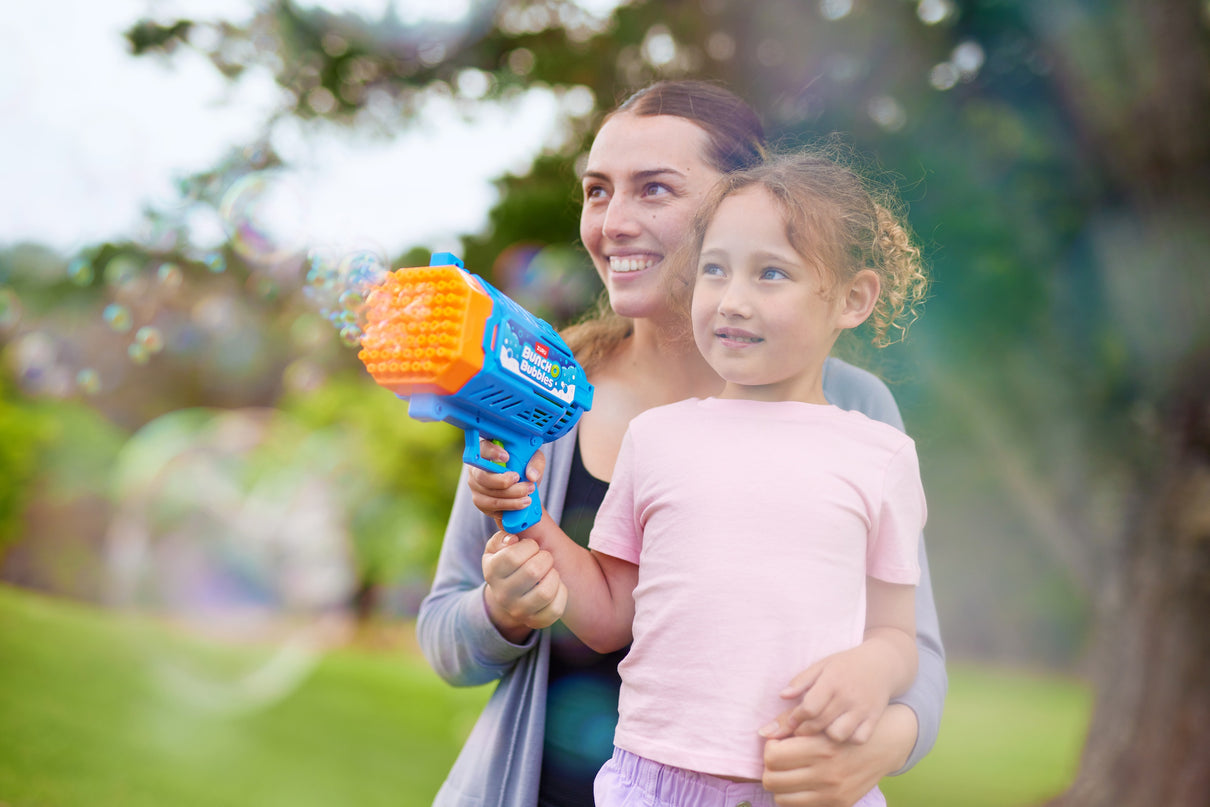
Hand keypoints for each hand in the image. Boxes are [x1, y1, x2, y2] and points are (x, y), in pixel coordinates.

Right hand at [467, 439, 545, 527]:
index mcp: (486, 452)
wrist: (523, 488)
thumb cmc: (524, 468)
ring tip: (528, 494)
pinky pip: (493, 506)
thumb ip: (535, 464)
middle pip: (482, 476)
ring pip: (490, 493)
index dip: (492, 452)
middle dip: (503, 480)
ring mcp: (476, 487)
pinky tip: (522, 503)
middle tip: (519, 479)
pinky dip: (510, 505)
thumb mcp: (534, 460)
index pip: (483, 448)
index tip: (506, 457)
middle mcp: (476, 469)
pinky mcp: (480, 502)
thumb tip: (531, 476)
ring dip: (511, 496)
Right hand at [482, 530, 566, 639]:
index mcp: (492, 572)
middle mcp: (502, 595)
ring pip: (545, 592)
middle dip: (545, 557)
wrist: (513, 592)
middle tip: (544, 556)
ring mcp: (519, 611)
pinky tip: (554, 585)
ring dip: (553, 575)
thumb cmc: (511, 561)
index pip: (512, 556)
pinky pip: (556, 609)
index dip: (529, 545)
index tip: (533, 545)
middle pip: (533, 571)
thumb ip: (505, 533)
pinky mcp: (536, 622)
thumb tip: (512, 538)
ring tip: (549, 571)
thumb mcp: (501, 545)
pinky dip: (561, 592)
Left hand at [760, 646, 892, 744]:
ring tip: (822, 730)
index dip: (795, 718)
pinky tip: (843, 731)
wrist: (881, 664)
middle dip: (805, 730)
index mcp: (831, 681)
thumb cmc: (846, 664)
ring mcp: (862, 709)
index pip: (809, 708)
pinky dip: (848, 739)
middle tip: (800, 729)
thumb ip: (801, 680)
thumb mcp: (822, 665)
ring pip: (838, 735)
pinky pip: (858, 739)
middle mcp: (847, 696)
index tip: (792, 720)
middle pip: (819, 724)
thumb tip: (782, 695)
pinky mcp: (874, 718)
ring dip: (826, 736)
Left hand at [761, 704, 916, 806]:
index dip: (769, 747)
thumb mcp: (822, 718)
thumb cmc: (847, 725)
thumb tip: (763, 733)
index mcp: (819, 747)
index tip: (778, 742)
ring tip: (790, 771)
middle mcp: (826, 773)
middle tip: (780, 758)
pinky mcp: (839, 804)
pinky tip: (802, 782)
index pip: (772, 756)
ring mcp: (832, 793)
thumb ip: (791, 723)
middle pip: (772, 779)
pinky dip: (794, 796)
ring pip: (781, 798)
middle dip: (770, 768)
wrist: (884, 744)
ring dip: (780, 784)